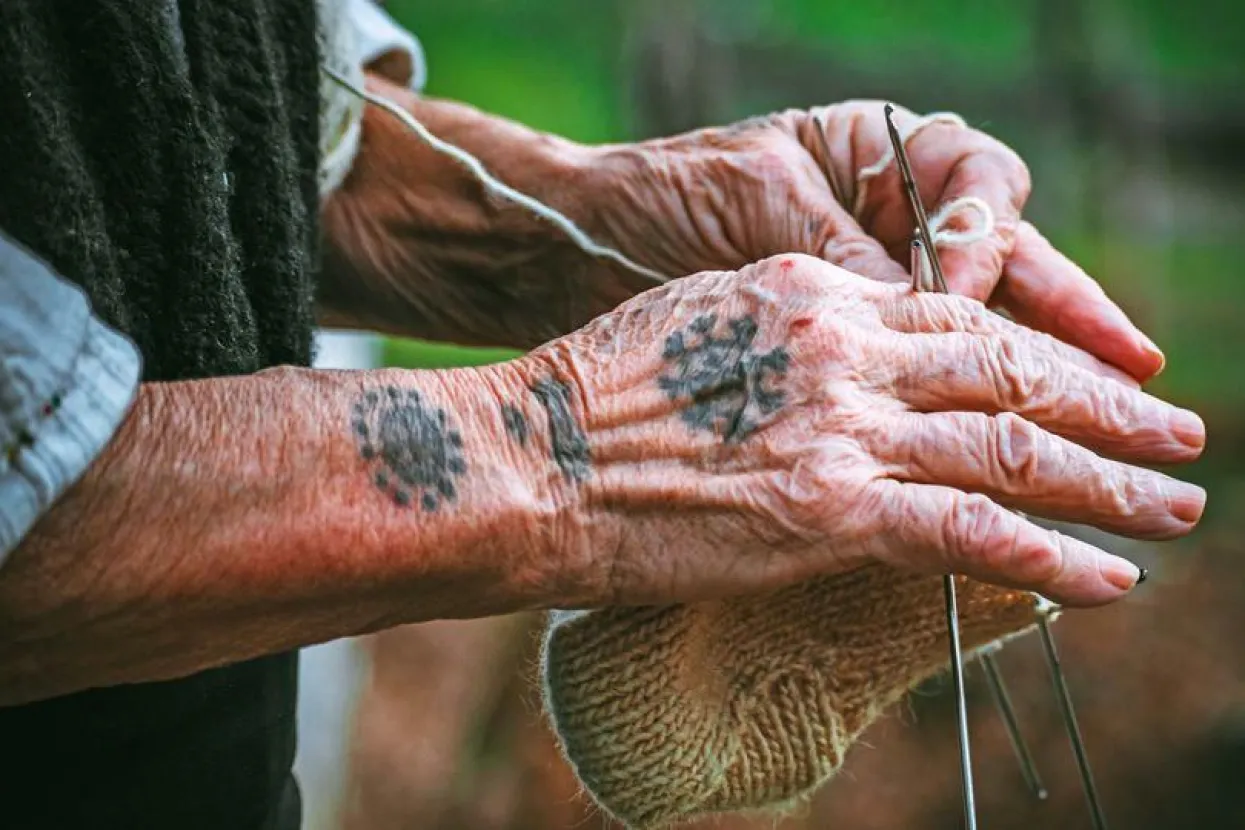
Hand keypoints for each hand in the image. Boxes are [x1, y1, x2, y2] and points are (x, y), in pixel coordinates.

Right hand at [526, 254, 1203, 608]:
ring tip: (1173, 506)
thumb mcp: (700, 325)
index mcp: (811, 295)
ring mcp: (841, 428)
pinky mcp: (829, 511)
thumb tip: (848, 374)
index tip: (1085, 382)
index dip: (1038, 353)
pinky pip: (971, 531)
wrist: (525, 457)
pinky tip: (1106, 580)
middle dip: (1105, 408)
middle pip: (1009, 373)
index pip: (959, 319)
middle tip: (1175, 433)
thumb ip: (788, 339)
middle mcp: (843, 349)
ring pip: (1011, 449)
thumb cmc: (590, 399)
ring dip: (1108, 482)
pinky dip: (1050, 557)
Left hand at [585, 102, 1163, 379]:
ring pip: (978, 329)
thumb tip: (929, 304)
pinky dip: (968, 414)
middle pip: (1005, 267)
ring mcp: (866, 289)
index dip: (989, 245)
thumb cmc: (658, 201)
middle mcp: (885, 224)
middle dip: (1072, 323)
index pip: (976, 188)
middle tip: (1137, 381)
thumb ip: (841, 253)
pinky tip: (1017, 452)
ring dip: (1046, 376)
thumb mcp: (753, 209)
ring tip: (1119, 418)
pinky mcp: (839, 351)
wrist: (573, 248)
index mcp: (875, 159)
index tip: (966, 292)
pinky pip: (922, 378)